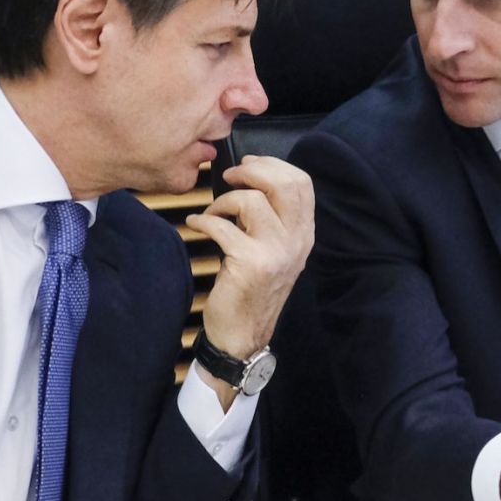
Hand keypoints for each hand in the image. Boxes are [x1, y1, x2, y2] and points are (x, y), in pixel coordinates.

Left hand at [185, 156, 314, 401]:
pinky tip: (196, 225)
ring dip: (223, 200)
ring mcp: (275, 252)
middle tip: (229, 177)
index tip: (249, 166)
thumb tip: (251, 181)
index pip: (302, 184)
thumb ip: (273, 220)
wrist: (243, 334)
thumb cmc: (253, 290)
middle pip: (284, 184)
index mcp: (304, 234)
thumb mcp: (275, 252)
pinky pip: (222, 225)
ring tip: (213, 212)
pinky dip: (203, 220)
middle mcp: (296, 241)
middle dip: (252, 172)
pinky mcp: (250, 263)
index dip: (273, 165)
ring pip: (250, 201)